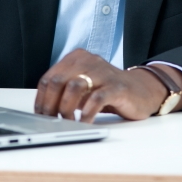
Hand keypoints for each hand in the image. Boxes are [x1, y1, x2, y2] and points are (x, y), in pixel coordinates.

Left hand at [34, 49, 181, 122]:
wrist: (140, 90)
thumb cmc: (106, 91)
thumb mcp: (82, 89)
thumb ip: (63, 93)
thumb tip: (43, 111)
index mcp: (76, 58)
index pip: (48, 78)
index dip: (41, 100)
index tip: (41, 116)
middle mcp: (88, 61)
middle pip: (58, 81)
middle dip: (50, 105)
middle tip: (52, 121)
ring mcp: (103, 73)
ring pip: (74, 86)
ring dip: (66, 108)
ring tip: (67, 122)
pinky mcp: (117, 86)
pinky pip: (97, 98)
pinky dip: (86, 113)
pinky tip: (84, 122)